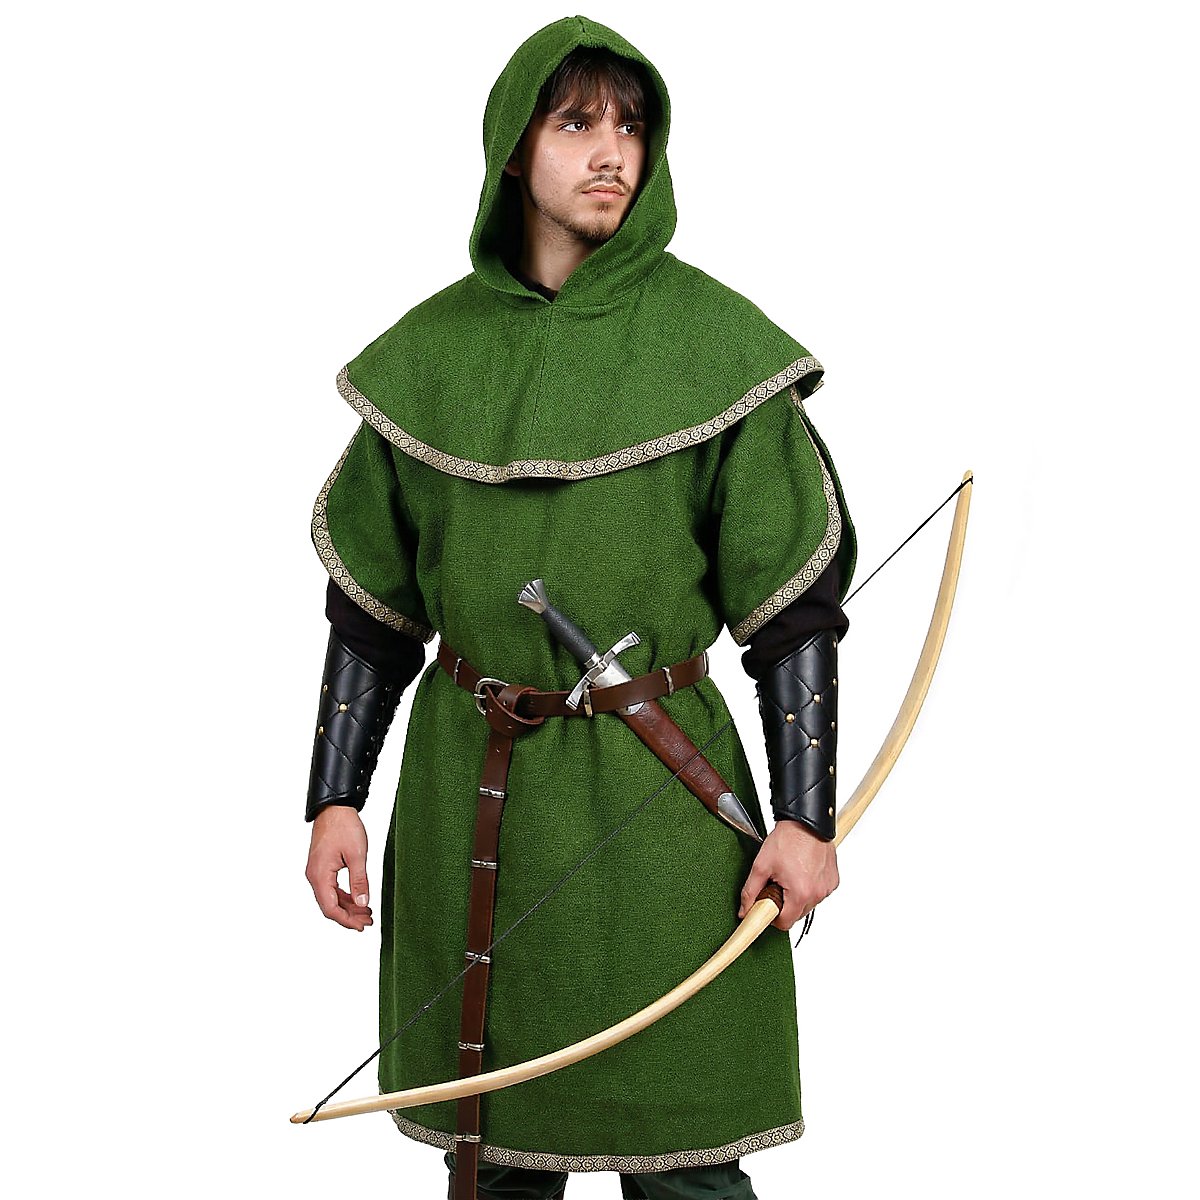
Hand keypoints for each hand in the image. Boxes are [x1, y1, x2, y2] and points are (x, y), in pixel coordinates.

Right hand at [305, 806, 372, 931]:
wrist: (334, 808)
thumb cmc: (344, 827)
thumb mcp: (357, 855)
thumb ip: (359, 881)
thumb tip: (362, 903)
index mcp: (320, 875)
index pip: (330, 908)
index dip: (346, 920)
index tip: (361, 926)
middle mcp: (314, 876)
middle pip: (330, 905)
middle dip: (349, 916)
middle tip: (368, 921)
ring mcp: (317, 872)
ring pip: (331, 898)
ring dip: (348, 906)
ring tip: (366, 912)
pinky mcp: (322, 867)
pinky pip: (331, 888)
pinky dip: (345, 896)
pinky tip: (358, 899)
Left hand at [738, 819, 838, 931]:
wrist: (806, 821)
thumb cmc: (788, 839)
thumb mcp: (761, 866)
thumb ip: (750, 892)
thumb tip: (745, 910)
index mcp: (800, 893)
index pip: (785, 923)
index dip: (772, 917)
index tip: (767, 906)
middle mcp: (817, 893)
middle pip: (796, 914)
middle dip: (784, 904)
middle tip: (777, 884)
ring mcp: (827, 888)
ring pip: (808, 904)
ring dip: (797, 895)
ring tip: (790, 874)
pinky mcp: (833, 881)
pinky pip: (818, 893)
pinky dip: (809, 887)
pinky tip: (802, 871)